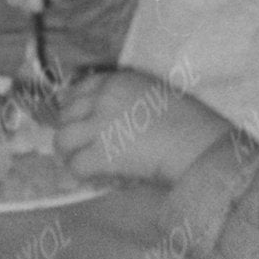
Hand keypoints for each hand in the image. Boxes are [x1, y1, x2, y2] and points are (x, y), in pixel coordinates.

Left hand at [52, 68, 228, 187]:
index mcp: (117, 81)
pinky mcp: (100, 153)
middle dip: (69, 131)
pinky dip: (81, 174)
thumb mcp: (152, 92)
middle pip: (66, 114)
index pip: (79, 90)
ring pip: (62, 139)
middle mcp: (103, 99)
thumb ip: (125, 98)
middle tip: (77, 147)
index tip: (79, 122)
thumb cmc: (187, 121)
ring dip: (69, 154)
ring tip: (81, 163)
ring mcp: (99, 125)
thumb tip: (104, 117)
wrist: (196, 143)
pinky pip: (75, 165)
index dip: (74, 109)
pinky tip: (93, 177)